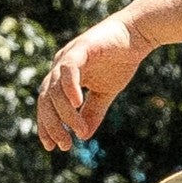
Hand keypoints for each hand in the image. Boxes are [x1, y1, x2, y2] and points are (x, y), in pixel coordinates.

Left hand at [35, 21, 141, 152]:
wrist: (136, 35)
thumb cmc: (120, 60)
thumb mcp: (105, 93)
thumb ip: (93, 112)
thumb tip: (83, 136)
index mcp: (63, 77)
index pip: (47, 104)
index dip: (47, 126)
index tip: (52, 147)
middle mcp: (60, 66)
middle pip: (46, 99)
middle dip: (52, 125)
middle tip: (64, 145)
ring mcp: (68, 56)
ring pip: (56, 89)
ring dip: (65, 114)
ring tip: (78, 131)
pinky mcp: (81, 48)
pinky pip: (68, 70)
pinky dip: (70, 88)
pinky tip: (77, 105)